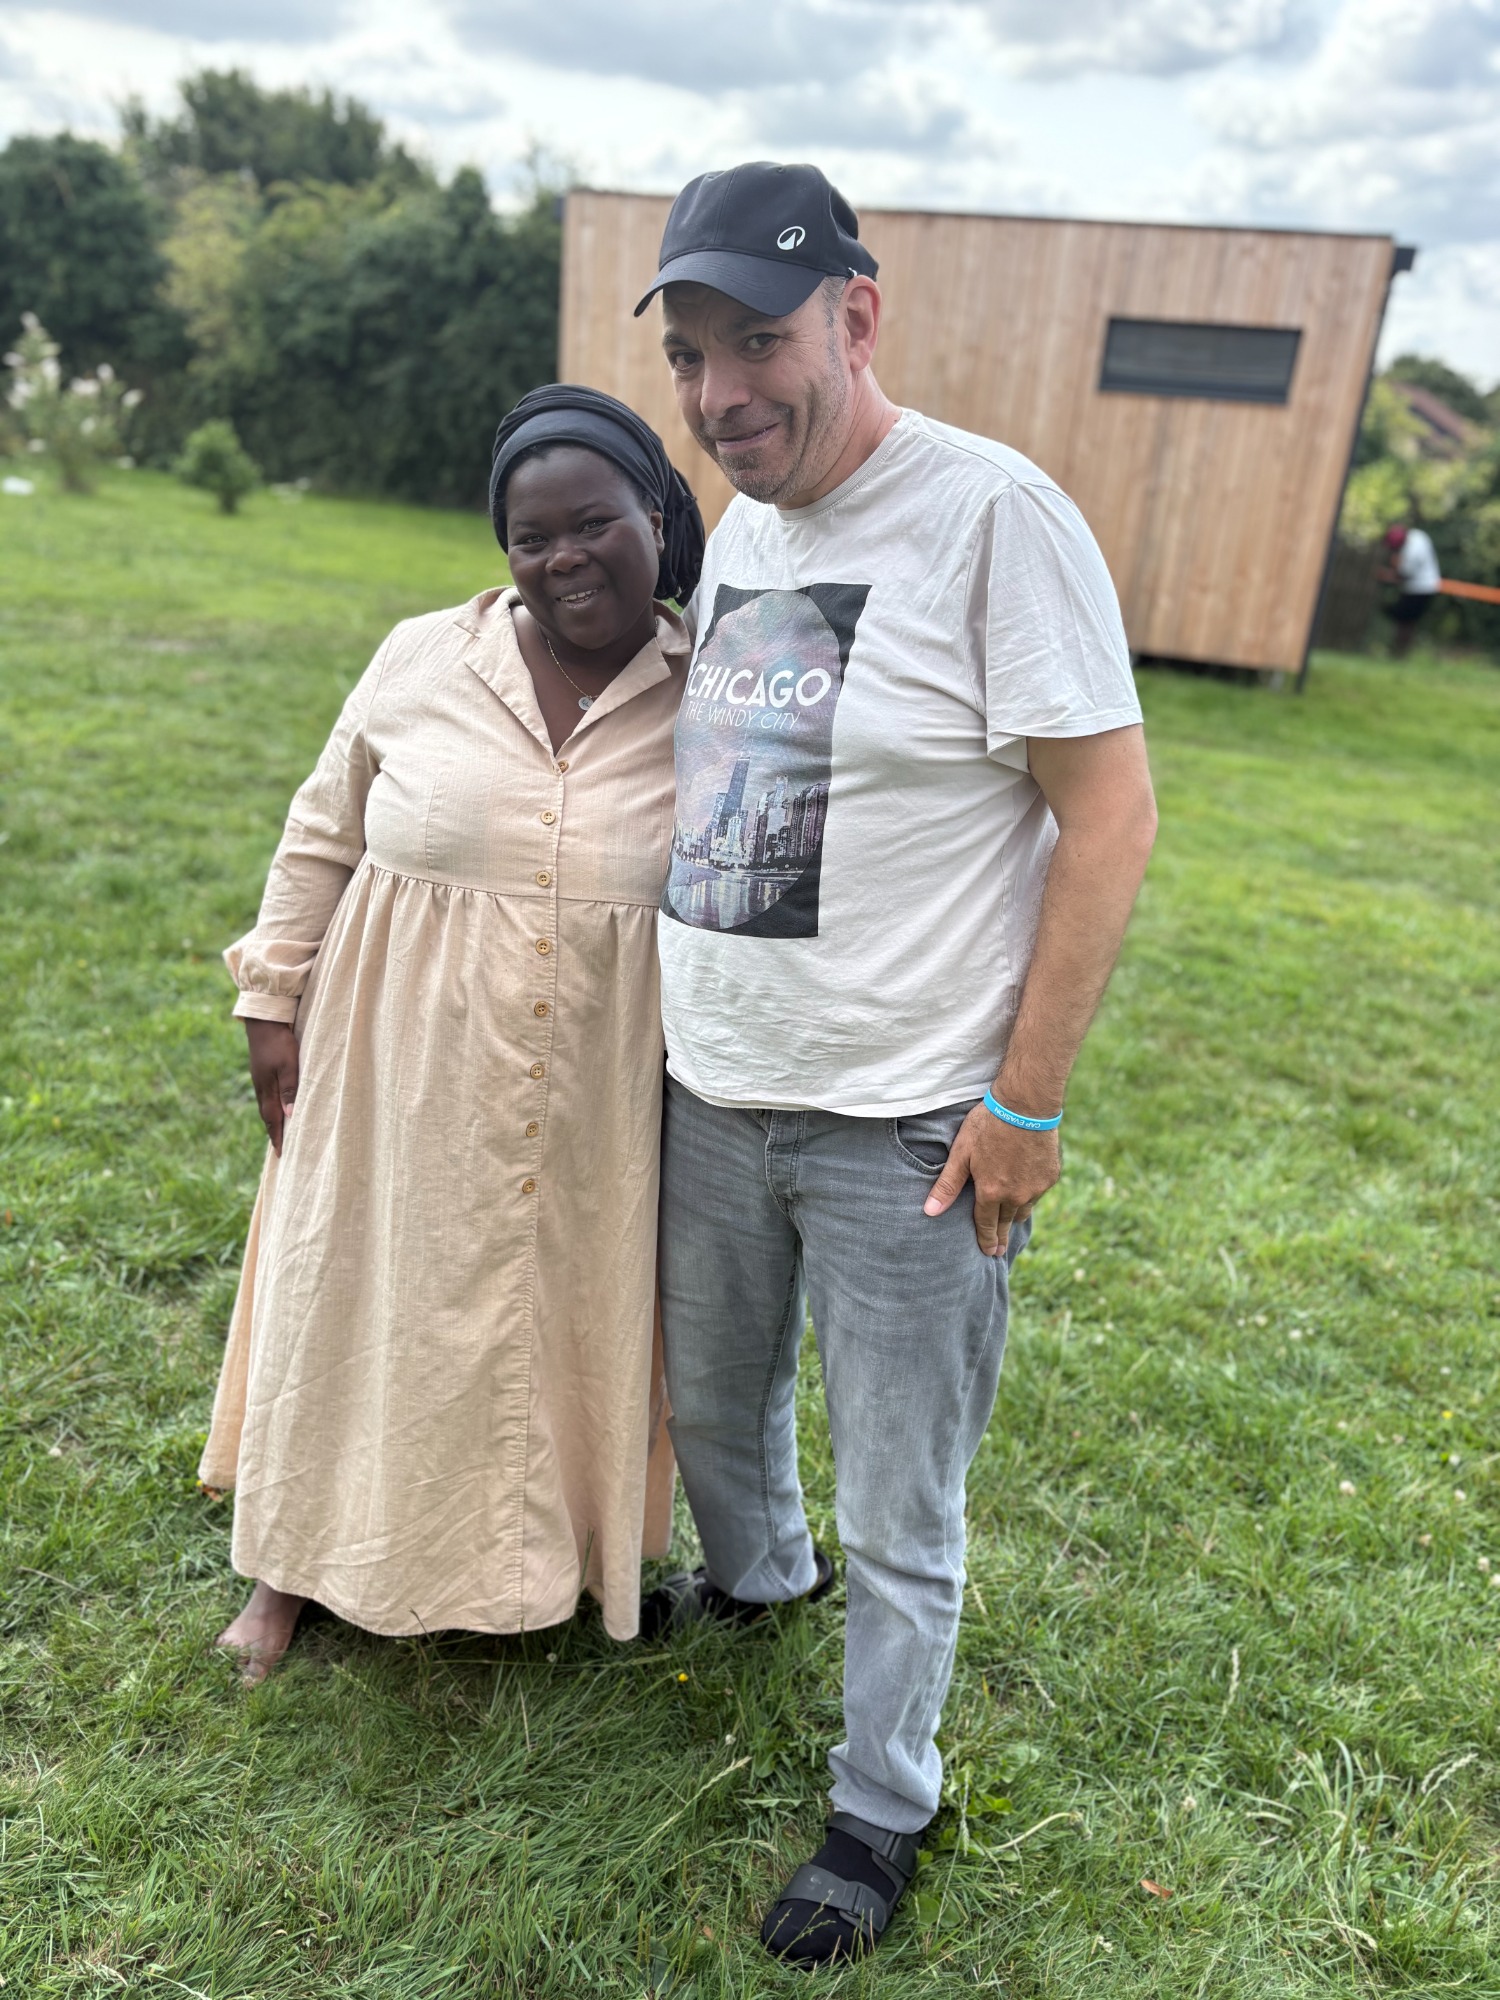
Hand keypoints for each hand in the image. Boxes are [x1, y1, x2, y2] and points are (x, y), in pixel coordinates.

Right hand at [245, 1019, 298, 1154]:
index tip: (281, 1154)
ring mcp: (260, 1078)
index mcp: (266, 1088)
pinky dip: (272, 1106)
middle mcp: (261, 1086)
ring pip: (266, 1105)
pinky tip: (277, 1105)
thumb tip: (289, 1115)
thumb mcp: (289, 1065)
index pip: (272, 1119)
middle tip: (280, 1148)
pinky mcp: (262, 1070)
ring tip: (279, 1131)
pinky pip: (267, 1095)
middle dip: (273, 1132)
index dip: (277, 1137)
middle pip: (267, 1115)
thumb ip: (290, 1089)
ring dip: (272, 1120)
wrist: (264, 1021)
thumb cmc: (279, 1042)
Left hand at [923, 1104, 1060, 1255]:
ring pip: (1024, 1210)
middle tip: (999, 1252)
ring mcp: (1036, 1187)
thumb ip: (948, 1185)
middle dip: (1001, 1238)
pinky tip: (1025, 1192)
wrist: (1027, 1105)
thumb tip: (930, 1211)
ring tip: (1009, 1222)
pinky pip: (1037, 1193)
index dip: (985, 1240)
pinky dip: (1029, 1195)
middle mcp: (1016, 1196)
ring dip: (1015, 1216)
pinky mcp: (1050, 1176)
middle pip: (1006, 1223)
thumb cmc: (989, 1124)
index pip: (986, 1224)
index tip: (988, 1253)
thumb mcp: (961, 1152)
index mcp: (992, 1192)